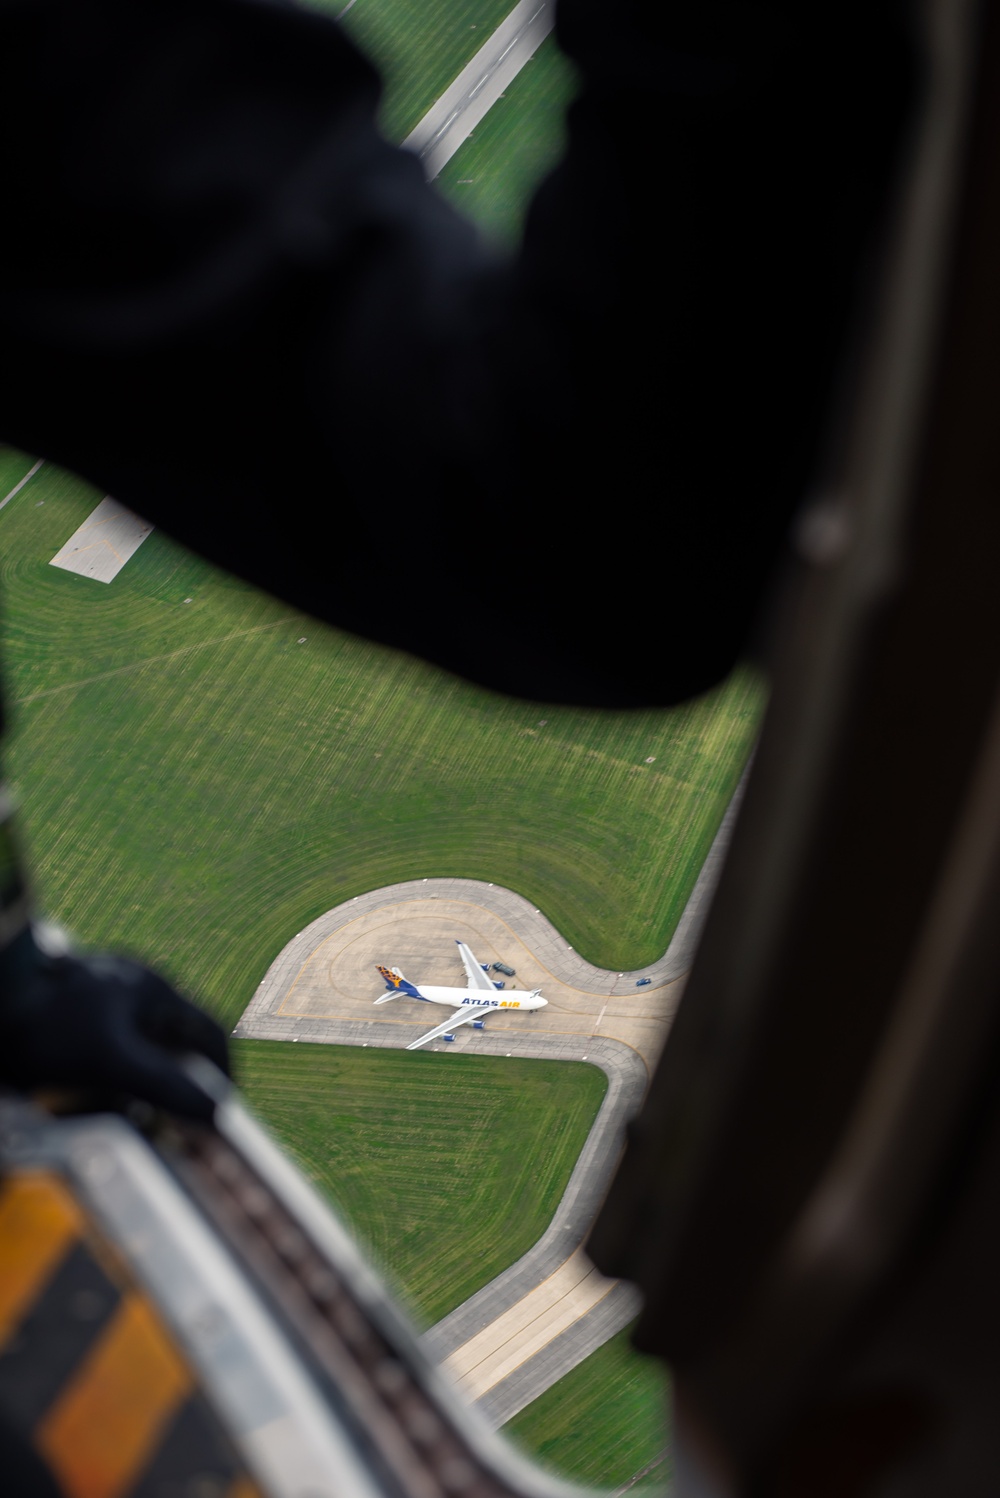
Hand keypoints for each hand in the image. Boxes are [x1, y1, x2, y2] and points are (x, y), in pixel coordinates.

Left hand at [0, 937, 228, 1119]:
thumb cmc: (47, 1024)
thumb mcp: (113, 1061)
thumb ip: (165, 1086)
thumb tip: (214, 1111)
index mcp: (155, 989)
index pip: (210, 1033)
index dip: (224, 1073)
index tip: (223, 1109)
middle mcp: (135, 988)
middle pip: (177, 1042)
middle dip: (183, 1083)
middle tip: (182, 1121)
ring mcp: (103, 997)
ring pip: (143, 1046)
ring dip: (149, 1083)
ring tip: (143, 1118)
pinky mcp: (76, 1011)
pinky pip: (112, 1048)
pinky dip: (118, 1078)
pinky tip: (101, 1101)